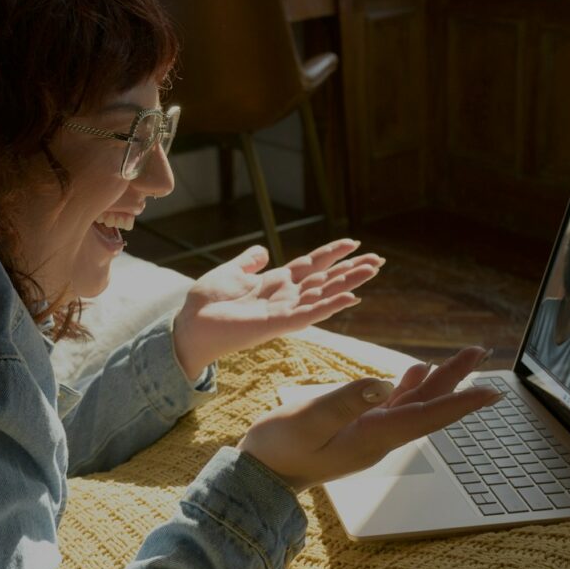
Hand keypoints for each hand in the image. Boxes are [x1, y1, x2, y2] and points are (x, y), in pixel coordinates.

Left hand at [171, 239, 383, 379]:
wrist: (190, 326)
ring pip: (324, 294)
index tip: (354, 242)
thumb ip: (248, 262)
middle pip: (325, 279)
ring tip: (372, 270)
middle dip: (351, 270)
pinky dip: (330, 305)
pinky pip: (310, 314)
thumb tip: (262, 250)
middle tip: (379, 259)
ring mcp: (284, 311)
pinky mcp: (277, 323)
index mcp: (275, 283)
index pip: (310, 265)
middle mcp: (285, 297)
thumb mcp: (229, 273)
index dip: (331, 254)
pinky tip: (351, 298)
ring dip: (349, 283)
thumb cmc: (206, 303)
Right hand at [239, 346, 499, 492]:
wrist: (261, 477)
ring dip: (439, 381)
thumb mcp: (308, 421)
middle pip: (428, 407)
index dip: (460, 403)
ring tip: (462, 357)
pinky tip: (415, 372)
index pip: (426, 417)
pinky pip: (394, 406)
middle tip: (478, 352)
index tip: (491, 392)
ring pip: (415, 404)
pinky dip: (410, 387)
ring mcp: (370, 435)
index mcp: (372, 437)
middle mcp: (379, 438)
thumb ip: (345, 402)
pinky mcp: (357, 429)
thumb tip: (385, 384)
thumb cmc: (279, 450)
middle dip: (456, 380)